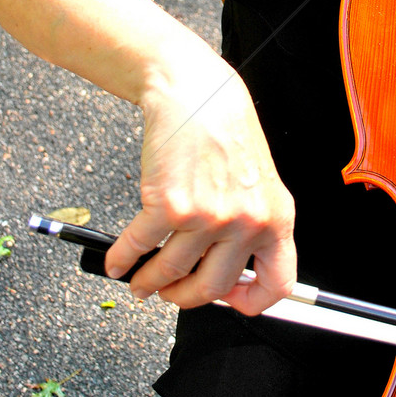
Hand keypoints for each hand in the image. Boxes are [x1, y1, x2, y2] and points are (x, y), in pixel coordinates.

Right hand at [104, 44, 295, 314]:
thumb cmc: (226, 131)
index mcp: (276, 218)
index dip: (252, 302)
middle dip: (183, 298)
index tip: (231, 302)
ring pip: (171, 273)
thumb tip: (232, 271)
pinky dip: (122, 259)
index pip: (277, 283)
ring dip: (148, 282)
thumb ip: (252, 224)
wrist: (197, 94)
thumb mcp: (258, 181)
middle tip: (169, 293)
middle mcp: (246, 222)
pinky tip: (118, 260)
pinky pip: (139, 248)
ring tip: (139, 279)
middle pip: (213, 288)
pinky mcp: (169, 207)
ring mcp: (208, 218)